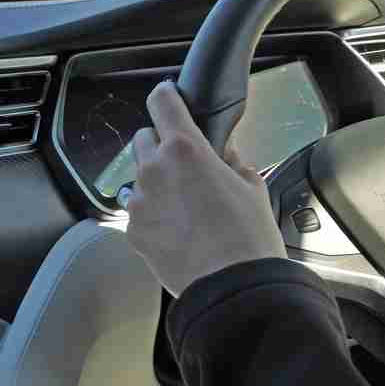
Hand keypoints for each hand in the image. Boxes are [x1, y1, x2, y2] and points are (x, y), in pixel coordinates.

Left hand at [125, 81, 286, 296]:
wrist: (232, 289)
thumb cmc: (248, 237)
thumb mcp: (252, 186)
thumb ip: (231, 160)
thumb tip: (222, 152)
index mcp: (184, 149)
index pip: (161, 102)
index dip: (166, 97)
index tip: (170, 100)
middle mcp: (154, 170)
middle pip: (143, 139)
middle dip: (161, 145)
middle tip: (186, 166)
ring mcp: (139, 202)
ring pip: (139, 178)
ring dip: (156, 182)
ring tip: (184, 206)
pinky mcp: (132, 231)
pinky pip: (138, 211)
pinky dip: (152, 214)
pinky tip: (177, 231)